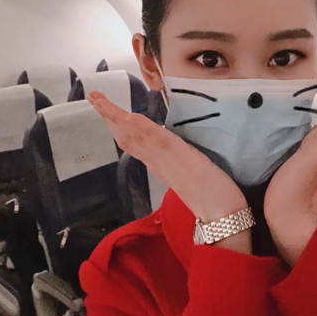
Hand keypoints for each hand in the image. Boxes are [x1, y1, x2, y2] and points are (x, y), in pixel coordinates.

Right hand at [86, 92, 249, 249]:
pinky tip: (128, 117)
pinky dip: (140, 128)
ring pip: (136, 136)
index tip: (104, 107)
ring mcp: (167, 160)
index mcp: (160, 165)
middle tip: (93, 96)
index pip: (134, 141)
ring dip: (116, 117)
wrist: (223, 219)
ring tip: (99, 100)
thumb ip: (177, 166)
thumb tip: (167, 154)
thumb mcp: (191, 177)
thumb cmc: (213, 200)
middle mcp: (158, 162)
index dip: (117, 124)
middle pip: (128, 136)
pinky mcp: (181, 158)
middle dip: (109, 116)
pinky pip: (157, 140)